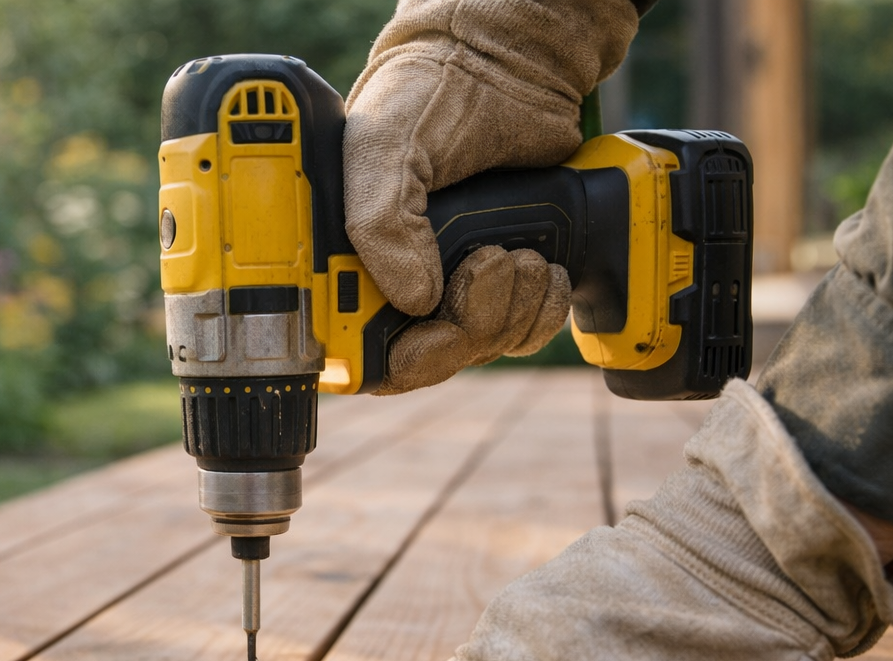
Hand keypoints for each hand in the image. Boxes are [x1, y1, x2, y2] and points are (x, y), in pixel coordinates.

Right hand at [343, 0, 639, 389]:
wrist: (508, 67)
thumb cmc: (430, 94)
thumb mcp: (385, 145)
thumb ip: (381, 222)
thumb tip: (413, 299)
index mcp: (349, 261)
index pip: (353, 351)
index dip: (389, 357)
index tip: (427, 323)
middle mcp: (395, 281)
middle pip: (426, 361)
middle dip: (467, 326)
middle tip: (488, 263)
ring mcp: (451, 287)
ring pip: (480, 350)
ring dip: (511, 310)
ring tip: (516, 250)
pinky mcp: (504, 285)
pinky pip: (523, 334)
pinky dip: (541, 311)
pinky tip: (543, 266)